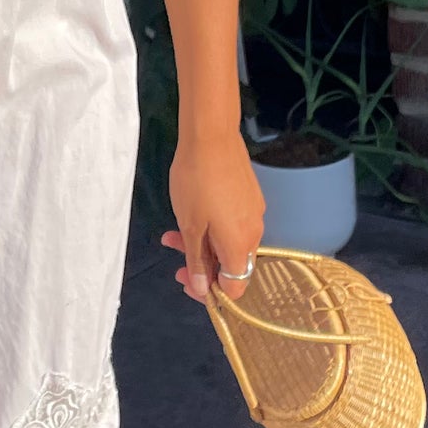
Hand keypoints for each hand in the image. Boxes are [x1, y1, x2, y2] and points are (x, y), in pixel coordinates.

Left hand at [161, 128, 264, 303]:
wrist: (212, 136)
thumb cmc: (197, 182)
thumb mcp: (190, 226)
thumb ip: (197, 260)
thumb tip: (203, 289)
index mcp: (241, 246)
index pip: (235, 287)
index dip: (210, 291)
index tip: (186, 278)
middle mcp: (255, 233)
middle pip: (231, 264)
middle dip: (200, 263)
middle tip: (173, 251)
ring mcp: (254, 213)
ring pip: (228, 241)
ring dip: (202, 242)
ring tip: (172, 231)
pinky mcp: (250, 196)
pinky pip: (232, 223)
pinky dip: (212, 226)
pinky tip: (191, 212)